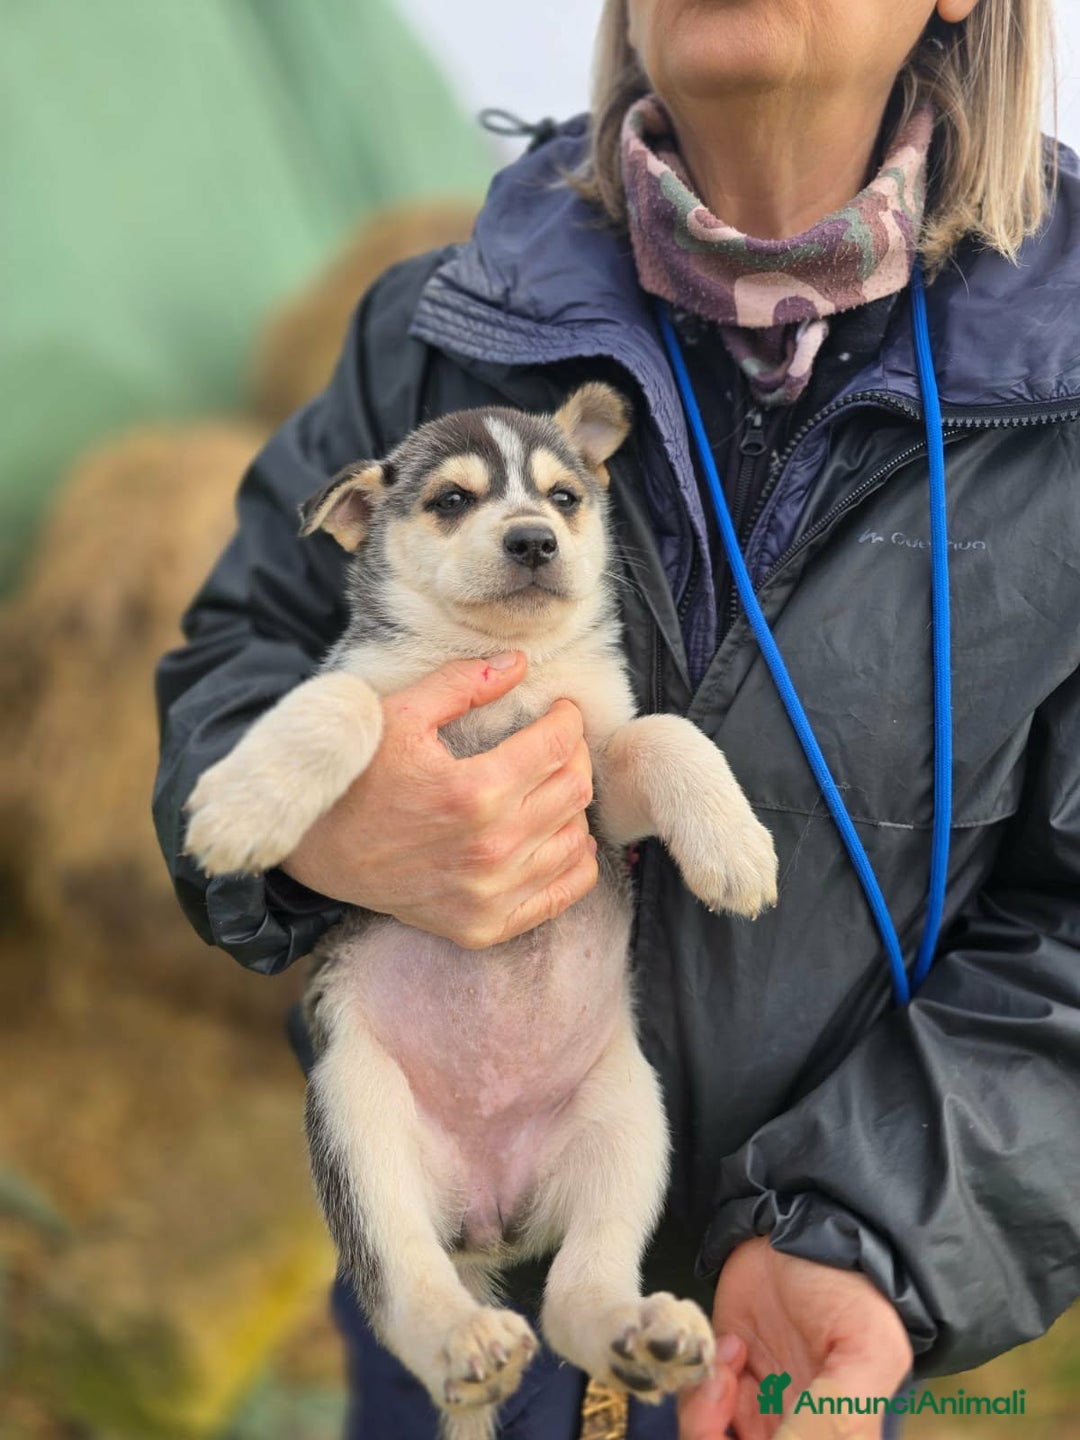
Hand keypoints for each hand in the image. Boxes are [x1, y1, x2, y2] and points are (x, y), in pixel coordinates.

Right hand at [280, 651, 597, 946]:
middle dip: (575, 755)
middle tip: (558, 741)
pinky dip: (575, 862)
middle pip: (574, 791)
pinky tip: (558, 836)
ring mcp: (489, 895)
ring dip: (574, 806)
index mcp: (473, 791)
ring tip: (551, 784)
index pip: (557, 747)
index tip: (561, 710)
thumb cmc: (355, 777)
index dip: (568, 720)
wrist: (314, 848)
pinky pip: (562, 894)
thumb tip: (519, 663)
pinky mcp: (484, 926)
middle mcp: (489, 849)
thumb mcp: (399, 714)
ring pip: (576, 841)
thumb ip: (462, 683)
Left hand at [678, 1237, 912, 1439]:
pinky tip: (731, 1347)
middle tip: (727, 1391)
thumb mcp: (866, 1350)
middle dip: (713, 1439)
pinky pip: (696, 1406)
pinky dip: (699, 1385)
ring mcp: (758, 1413)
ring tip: (729, 1367)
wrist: (804, 1231)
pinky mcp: (725, 1381)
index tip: (761, 1428)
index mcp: (837, 1437)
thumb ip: (835, 1415)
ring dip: (704, 1417)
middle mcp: (796, 1432)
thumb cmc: (850, 1291)